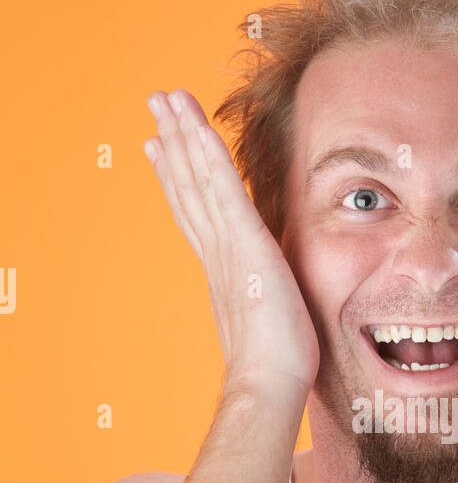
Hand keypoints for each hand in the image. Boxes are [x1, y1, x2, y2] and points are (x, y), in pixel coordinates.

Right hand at [144, 88, 319, 398]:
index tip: (160, 146)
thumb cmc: (276, 368)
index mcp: (223, 268)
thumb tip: (271, 302)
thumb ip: (264, 303)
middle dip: (173, 141)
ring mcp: (228, 246)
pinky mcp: (247, 245)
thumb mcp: (269, 322)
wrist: (269, 384)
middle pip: (188, 185)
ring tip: (165, 98)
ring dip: (184, 134)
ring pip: (200, 178)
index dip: (177, 176)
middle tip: (155, 104)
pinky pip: (224, 191)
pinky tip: (197, 127)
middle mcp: (218, 252)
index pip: (196, 211)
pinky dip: (209, 157)